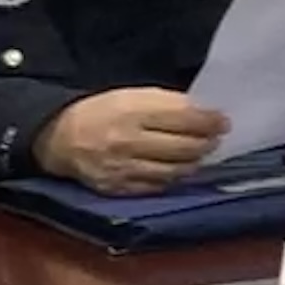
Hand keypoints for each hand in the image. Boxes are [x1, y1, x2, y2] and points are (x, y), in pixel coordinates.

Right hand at [35, 87, 230, 195]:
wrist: (60, 137)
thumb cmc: (103, 111)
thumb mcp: (133, 95)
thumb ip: (168, 103)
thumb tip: (205, 113)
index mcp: (132, 111)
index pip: (183, 118)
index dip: (209, 121)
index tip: (224, 121)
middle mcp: (128, 141)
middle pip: (183, 147)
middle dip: (206, 143)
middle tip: (216, 139)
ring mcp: (123, 168)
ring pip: (174, 171)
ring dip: (194, 162)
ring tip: (200, 154)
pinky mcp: (118, 188)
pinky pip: (157, 186)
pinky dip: (173, 178)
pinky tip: (178, 169)